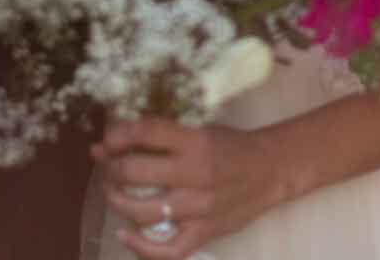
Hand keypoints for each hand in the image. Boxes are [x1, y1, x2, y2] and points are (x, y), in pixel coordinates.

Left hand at [92, 119, 289, 258]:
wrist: (272, 170)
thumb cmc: (231, 146)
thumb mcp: (199, 131)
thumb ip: (159, 137)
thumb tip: (107, 144)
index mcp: (195, 141)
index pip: (144, 132)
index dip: (116, 136)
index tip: (107, 141)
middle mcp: (196, 174)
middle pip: (134, 172)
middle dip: (111, 168)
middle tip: (109, 167)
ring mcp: (201, 207)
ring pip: (142, 210)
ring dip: (116, 200)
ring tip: (113, 192)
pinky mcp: (206, 232)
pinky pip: (168, 249)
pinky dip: (141, 247)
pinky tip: (124, 233)